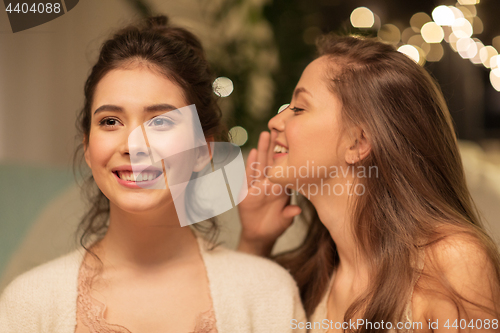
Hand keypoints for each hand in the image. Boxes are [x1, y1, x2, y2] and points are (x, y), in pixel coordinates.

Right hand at [237, 131, 300, 256]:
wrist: (260, 235)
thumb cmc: (275, 226)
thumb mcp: (285, 220)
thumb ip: (289, 214)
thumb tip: (296, 211)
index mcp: (282, 187)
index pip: (284, 168)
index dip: (287, 154)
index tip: (291, 139)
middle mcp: (270, 184)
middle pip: (272, 161)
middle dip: (274, 145)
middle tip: (278, 128)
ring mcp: (258, 186)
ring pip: (261, 165)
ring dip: (262, 149)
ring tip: (265, 134)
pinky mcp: (247, 193)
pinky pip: (249, 177)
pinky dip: (250, 165)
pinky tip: (251, 153)